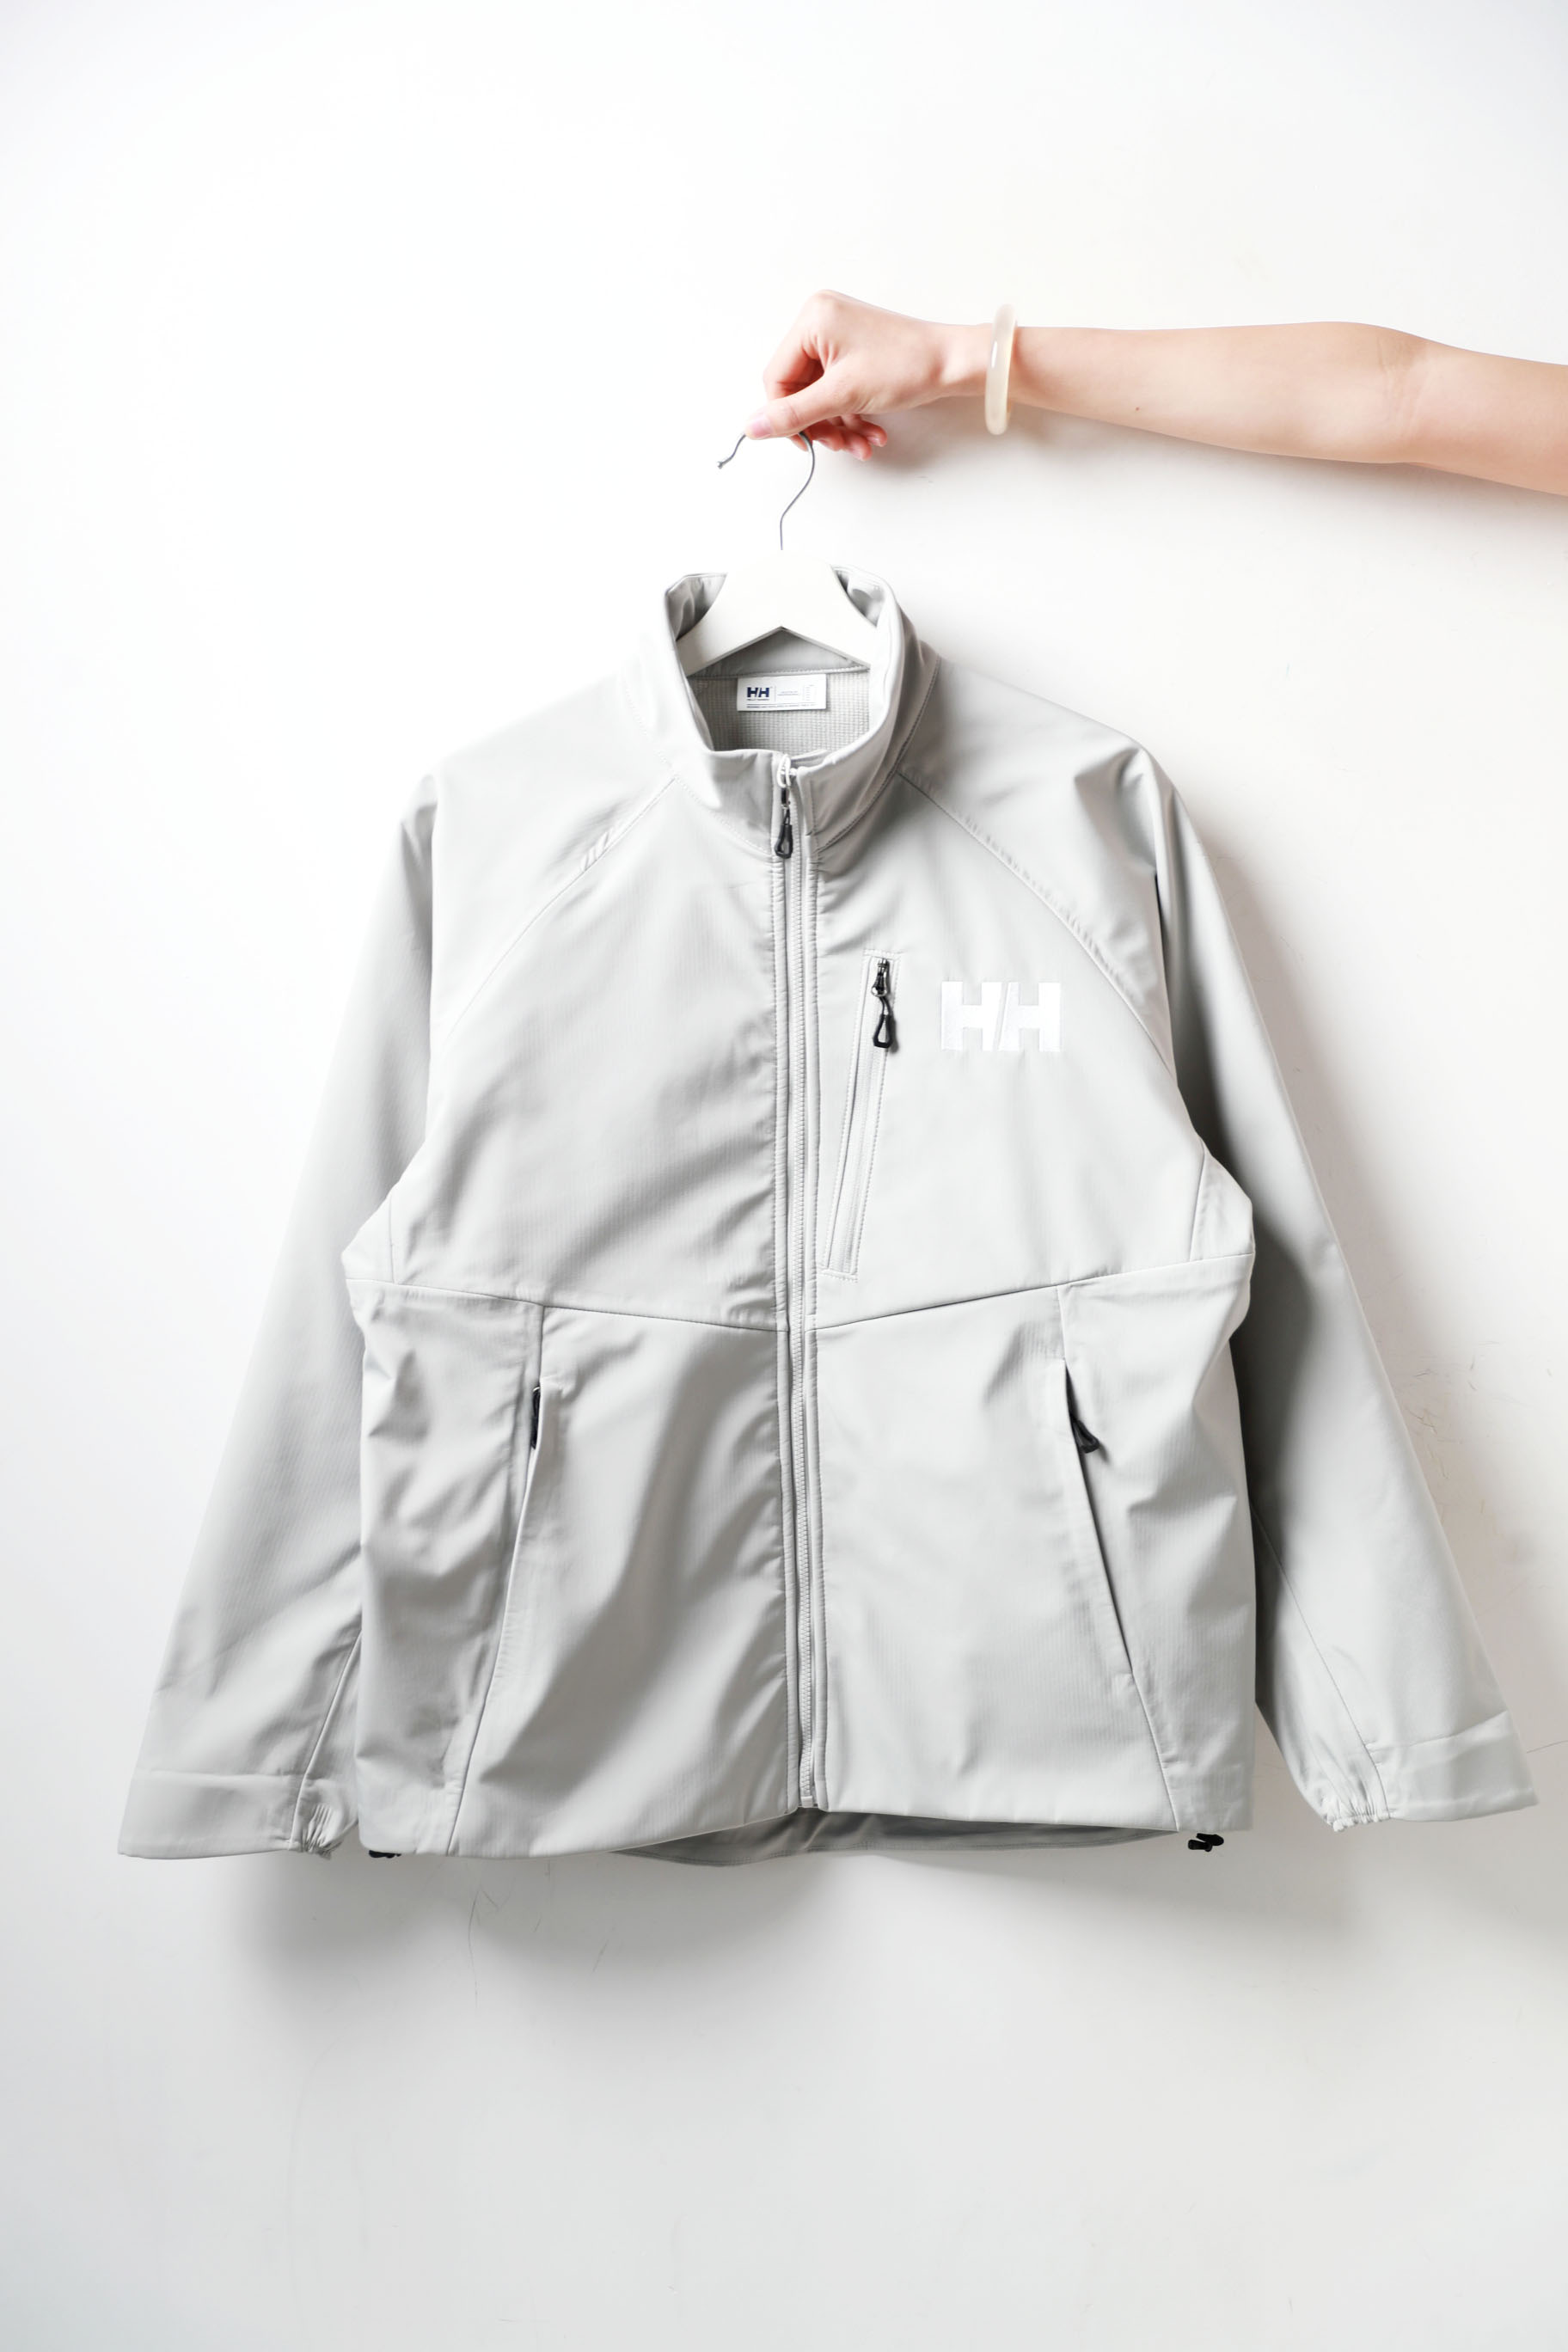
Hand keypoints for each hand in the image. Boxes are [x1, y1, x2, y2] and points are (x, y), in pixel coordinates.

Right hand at [746, 291, 986, 457]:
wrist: (954, 363)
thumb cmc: (906, 367)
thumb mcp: (842, 396)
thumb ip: (794, 415)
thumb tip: (751, 428)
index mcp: (811, 320)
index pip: (777, 379)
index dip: (788, 418)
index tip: (808, 444)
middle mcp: (821, 321)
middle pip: (799, 390)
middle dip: (821, 424)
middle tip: (840, 446)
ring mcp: (839, 336)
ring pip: (820, 395)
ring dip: (839, 426)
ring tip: (863, 444)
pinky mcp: (855, 350)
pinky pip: (838, 389)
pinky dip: (851, 415)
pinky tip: (871, 432)